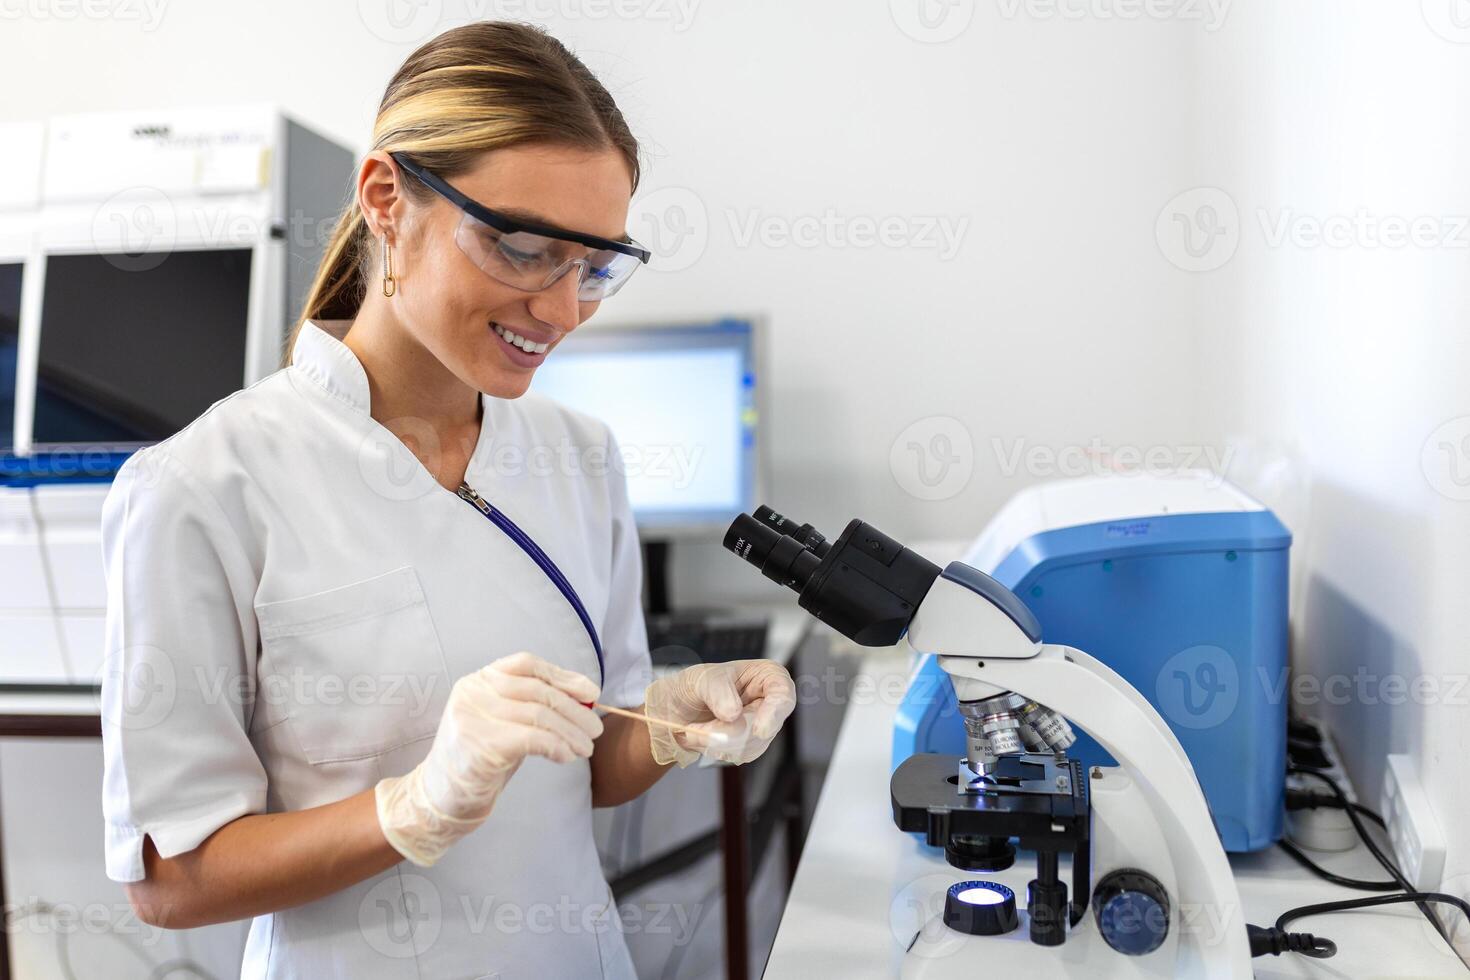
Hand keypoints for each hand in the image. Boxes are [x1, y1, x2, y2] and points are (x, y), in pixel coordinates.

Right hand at [375, 652, 601, 865]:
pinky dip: (557, 746)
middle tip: (596, 730)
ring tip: (587, 748)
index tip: (591, 692)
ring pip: (539, 715)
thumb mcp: (503, 722)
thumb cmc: (480, 757)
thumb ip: (532, 705)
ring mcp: (473, 717)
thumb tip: (582, 700)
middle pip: (537, 691)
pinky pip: (532, 739)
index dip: (562, 675)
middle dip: (574, 710)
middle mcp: (473, 692)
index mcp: (478, 680)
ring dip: (571, 732)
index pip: (526, 664)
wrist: (441, 797)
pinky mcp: (480, 745)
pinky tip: (567, 757)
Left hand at [643, 659, 795, 767]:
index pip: (783, 694)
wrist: (678, 708)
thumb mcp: (702, 679)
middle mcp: (769, 702)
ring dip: (717, 743)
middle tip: (699, 731)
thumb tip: (734, 714)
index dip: (774, 713)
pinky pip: (740, 755)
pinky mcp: (750, 745)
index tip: (758, 730)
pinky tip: (702, 739)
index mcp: (766, 676)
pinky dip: (717, 750)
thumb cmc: (696, 685)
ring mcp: (762, 726)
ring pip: (751, 745)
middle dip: (728, 732)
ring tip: (693, 731)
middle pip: (764, 726)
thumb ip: (718, 692)